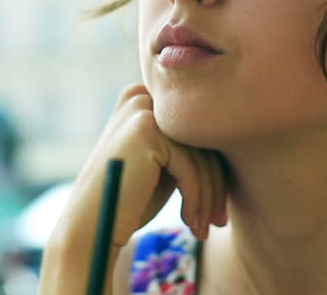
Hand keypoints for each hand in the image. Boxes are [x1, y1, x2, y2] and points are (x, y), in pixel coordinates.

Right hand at [52, 83, 227, 248]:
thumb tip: (235, 142)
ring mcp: (142, 110)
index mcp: (144, 100)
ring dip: (207, 198)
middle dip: (215, 186)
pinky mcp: (146, 129)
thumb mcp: (163, 166)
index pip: (197, 132)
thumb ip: (189, 147)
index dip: (214, 170)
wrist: (90, 228)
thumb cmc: (128, 201)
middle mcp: (141, 97)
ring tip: (204, 229)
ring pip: (200, 157)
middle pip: (201, 140)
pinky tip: (191, 224)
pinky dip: (196, 200)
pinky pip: (190, 168)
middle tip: (219, 222)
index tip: (219, 208)